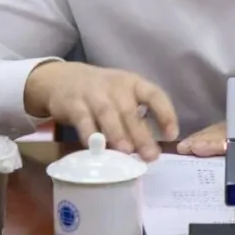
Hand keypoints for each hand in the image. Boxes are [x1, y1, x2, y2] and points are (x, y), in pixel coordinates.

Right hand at [24, 61, 178, 160]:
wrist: (63, 79)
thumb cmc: (102, 94)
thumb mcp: (122, 97)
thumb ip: (136, 119)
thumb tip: (151, 149)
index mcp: (134, 84)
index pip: (154, 95)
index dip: (165, 113)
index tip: (172, 134)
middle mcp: (115, 86)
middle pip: (130, 110)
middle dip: (141, 134)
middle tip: (150, 155)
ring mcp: (93, 93)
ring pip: (107, 114)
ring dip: (117, 133)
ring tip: (127, 152)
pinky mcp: (73, 103)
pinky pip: (83, 120)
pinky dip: (90, 135)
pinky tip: (97, 149)